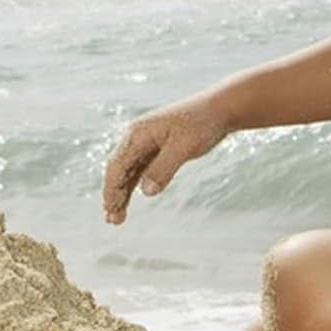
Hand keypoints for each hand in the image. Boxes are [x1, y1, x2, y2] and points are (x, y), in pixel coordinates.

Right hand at [103, 97, 227, 223]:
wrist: (219, 109)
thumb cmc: (201, 124)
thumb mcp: (184, 148)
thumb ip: (163, 169)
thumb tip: (145, 192)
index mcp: (137, 134)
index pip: (117, 166)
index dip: (112, 190)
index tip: (111, 210)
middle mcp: (136, 137)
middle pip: (118, 170)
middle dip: (113, 195)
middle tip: (113, 221)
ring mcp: (145, 142)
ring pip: (127, 171)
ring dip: (122, 192)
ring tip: (117, 216)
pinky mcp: (156, 148)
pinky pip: (139, 169)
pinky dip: (133, 185)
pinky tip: (130, 199)